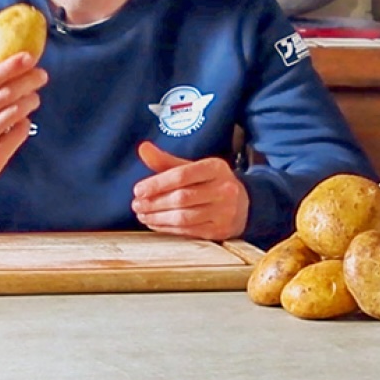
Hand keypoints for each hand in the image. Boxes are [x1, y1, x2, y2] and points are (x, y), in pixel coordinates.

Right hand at [0, 52, 47, 185]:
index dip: (11, 66)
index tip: (29, 57)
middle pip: (4, 95)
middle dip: (27, 82)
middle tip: (41, 75)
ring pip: (13, 113)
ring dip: (29, 102)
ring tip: (34, 98)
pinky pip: (17, 133)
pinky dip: (24, 124)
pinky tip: (23, 120)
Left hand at [133, 140, 248, 241]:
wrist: (244, 204)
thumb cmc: (211, 183)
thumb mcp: (193, 167)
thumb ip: (167, 161)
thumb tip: (143, 148)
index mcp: (215, 167)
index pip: (182, 175)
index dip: (157, 183)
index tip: (138, 190)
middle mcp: (223, 189)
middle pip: (182, 198)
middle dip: (154, 203)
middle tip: (136, 205)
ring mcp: (224, 212)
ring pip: (184, 217)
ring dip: (158, 218)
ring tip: (142, 214)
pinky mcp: (220, 230)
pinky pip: (189, 231)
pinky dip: (168, 228)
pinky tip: (155, 224)